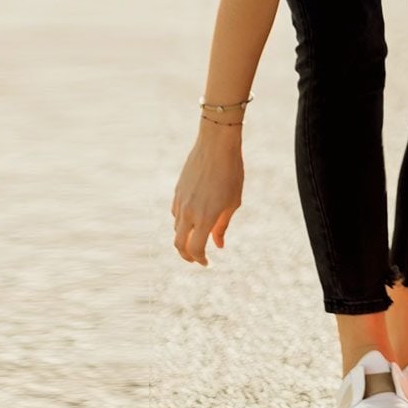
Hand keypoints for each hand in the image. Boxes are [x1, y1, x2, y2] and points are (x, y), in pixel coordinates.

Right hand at [171, 121, 243, 264]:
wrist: (216, 145)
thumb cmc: (231, 173)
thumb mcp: (233, 202)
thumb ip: (222, 226)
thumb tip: (218, 245)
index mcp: (205, 217)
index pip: (195, 249)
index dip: (200, 260)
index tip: (207, 262)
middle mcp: (189, 212)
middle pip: (179, 244)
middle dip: (186, 255)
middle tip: (197, 259)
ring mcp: (180, 201)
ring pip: (176, 228)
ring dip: (185, 237)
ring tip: (198, 238)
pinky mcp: (177, 191)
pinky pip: (175, 213)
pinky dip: (182, 222)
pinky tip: (193, 219)